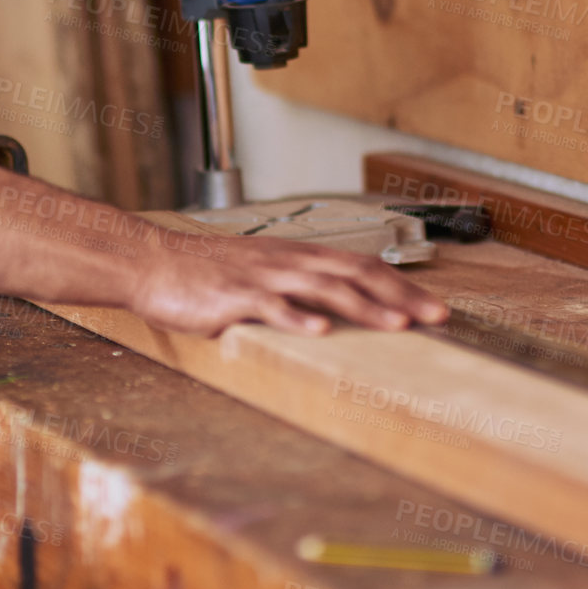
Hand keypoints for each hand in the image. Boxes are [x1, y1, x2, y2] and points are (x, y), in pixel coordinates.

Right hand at [131, 234, 449, 336]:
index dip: (399, 284)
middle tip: (436, 316)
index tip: (432, 306)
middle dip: (399, 294)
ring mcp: (261, 278)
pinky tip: (320, 331)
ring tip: (396, 325)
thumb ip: (292, 288)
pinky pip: (270, 306)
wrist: (151, 263)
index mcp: (292, 257)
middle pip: (353, 272)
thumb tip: (330, 312)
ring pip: (322, 287)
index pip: (359, 264)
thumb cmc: (201, 273)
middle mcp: (284, 262)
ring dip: (362, 306)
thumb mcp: (256, 274)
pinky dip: (297, 318)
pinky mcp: (233, 296)